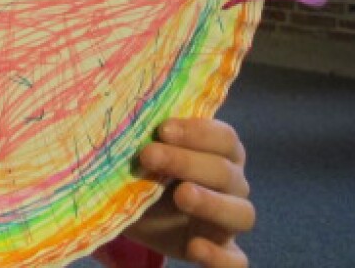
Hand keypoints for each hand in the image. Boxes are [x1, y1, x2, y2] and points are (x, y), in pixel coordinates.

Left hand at [125, 118, 254, 267]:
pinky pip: (234, 261)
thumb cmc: (148, 165)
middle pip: (226, 172)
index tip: (162, 129)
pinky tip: (195, 248)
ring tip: (181, 196)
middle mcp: (233, 183)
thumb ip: (150, 136)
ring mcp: (229, 220)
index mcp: (222, 151)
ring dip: (212, 204)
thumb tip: (133, 122)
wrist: (136, 206)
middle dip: (187, 162)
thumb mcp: (147, 148)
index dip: (197, 132)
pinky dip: (219, 257)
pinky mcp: (220, 251)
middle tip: (149, 155)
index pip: (224, 137)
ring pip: (242, 214)